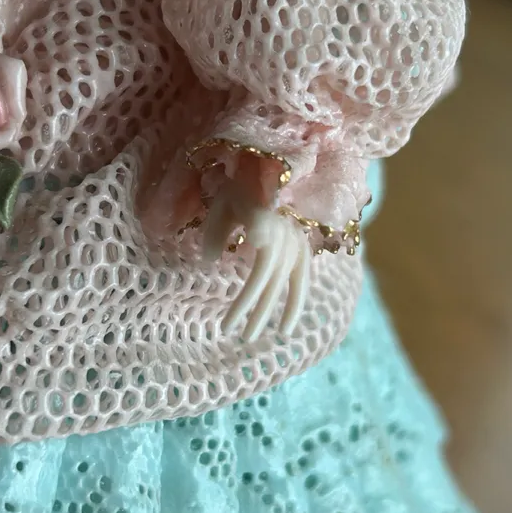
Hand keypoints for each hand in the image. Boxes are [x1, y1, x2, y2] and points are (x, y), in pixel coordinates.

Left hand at [203, 185, 310, 341]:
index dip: (262, 229)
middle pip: (266, 273)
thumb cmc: (238, 190)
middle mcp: (283, 231)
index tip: (257, 236)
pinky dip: (295, 303)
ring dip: (268, 310)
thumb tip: (209, 261)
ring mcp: (296, 242)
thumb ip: (216, 230)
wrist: (267, 177)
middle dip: (249, 304)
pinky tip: (286, 326)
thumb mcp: (221, 203)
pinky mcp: (303, 250)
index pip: (261, 224)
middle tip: (229, 330)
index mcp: (264, 212)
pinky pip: (300, 281)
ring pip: (282, 282)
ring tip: (253, 335)